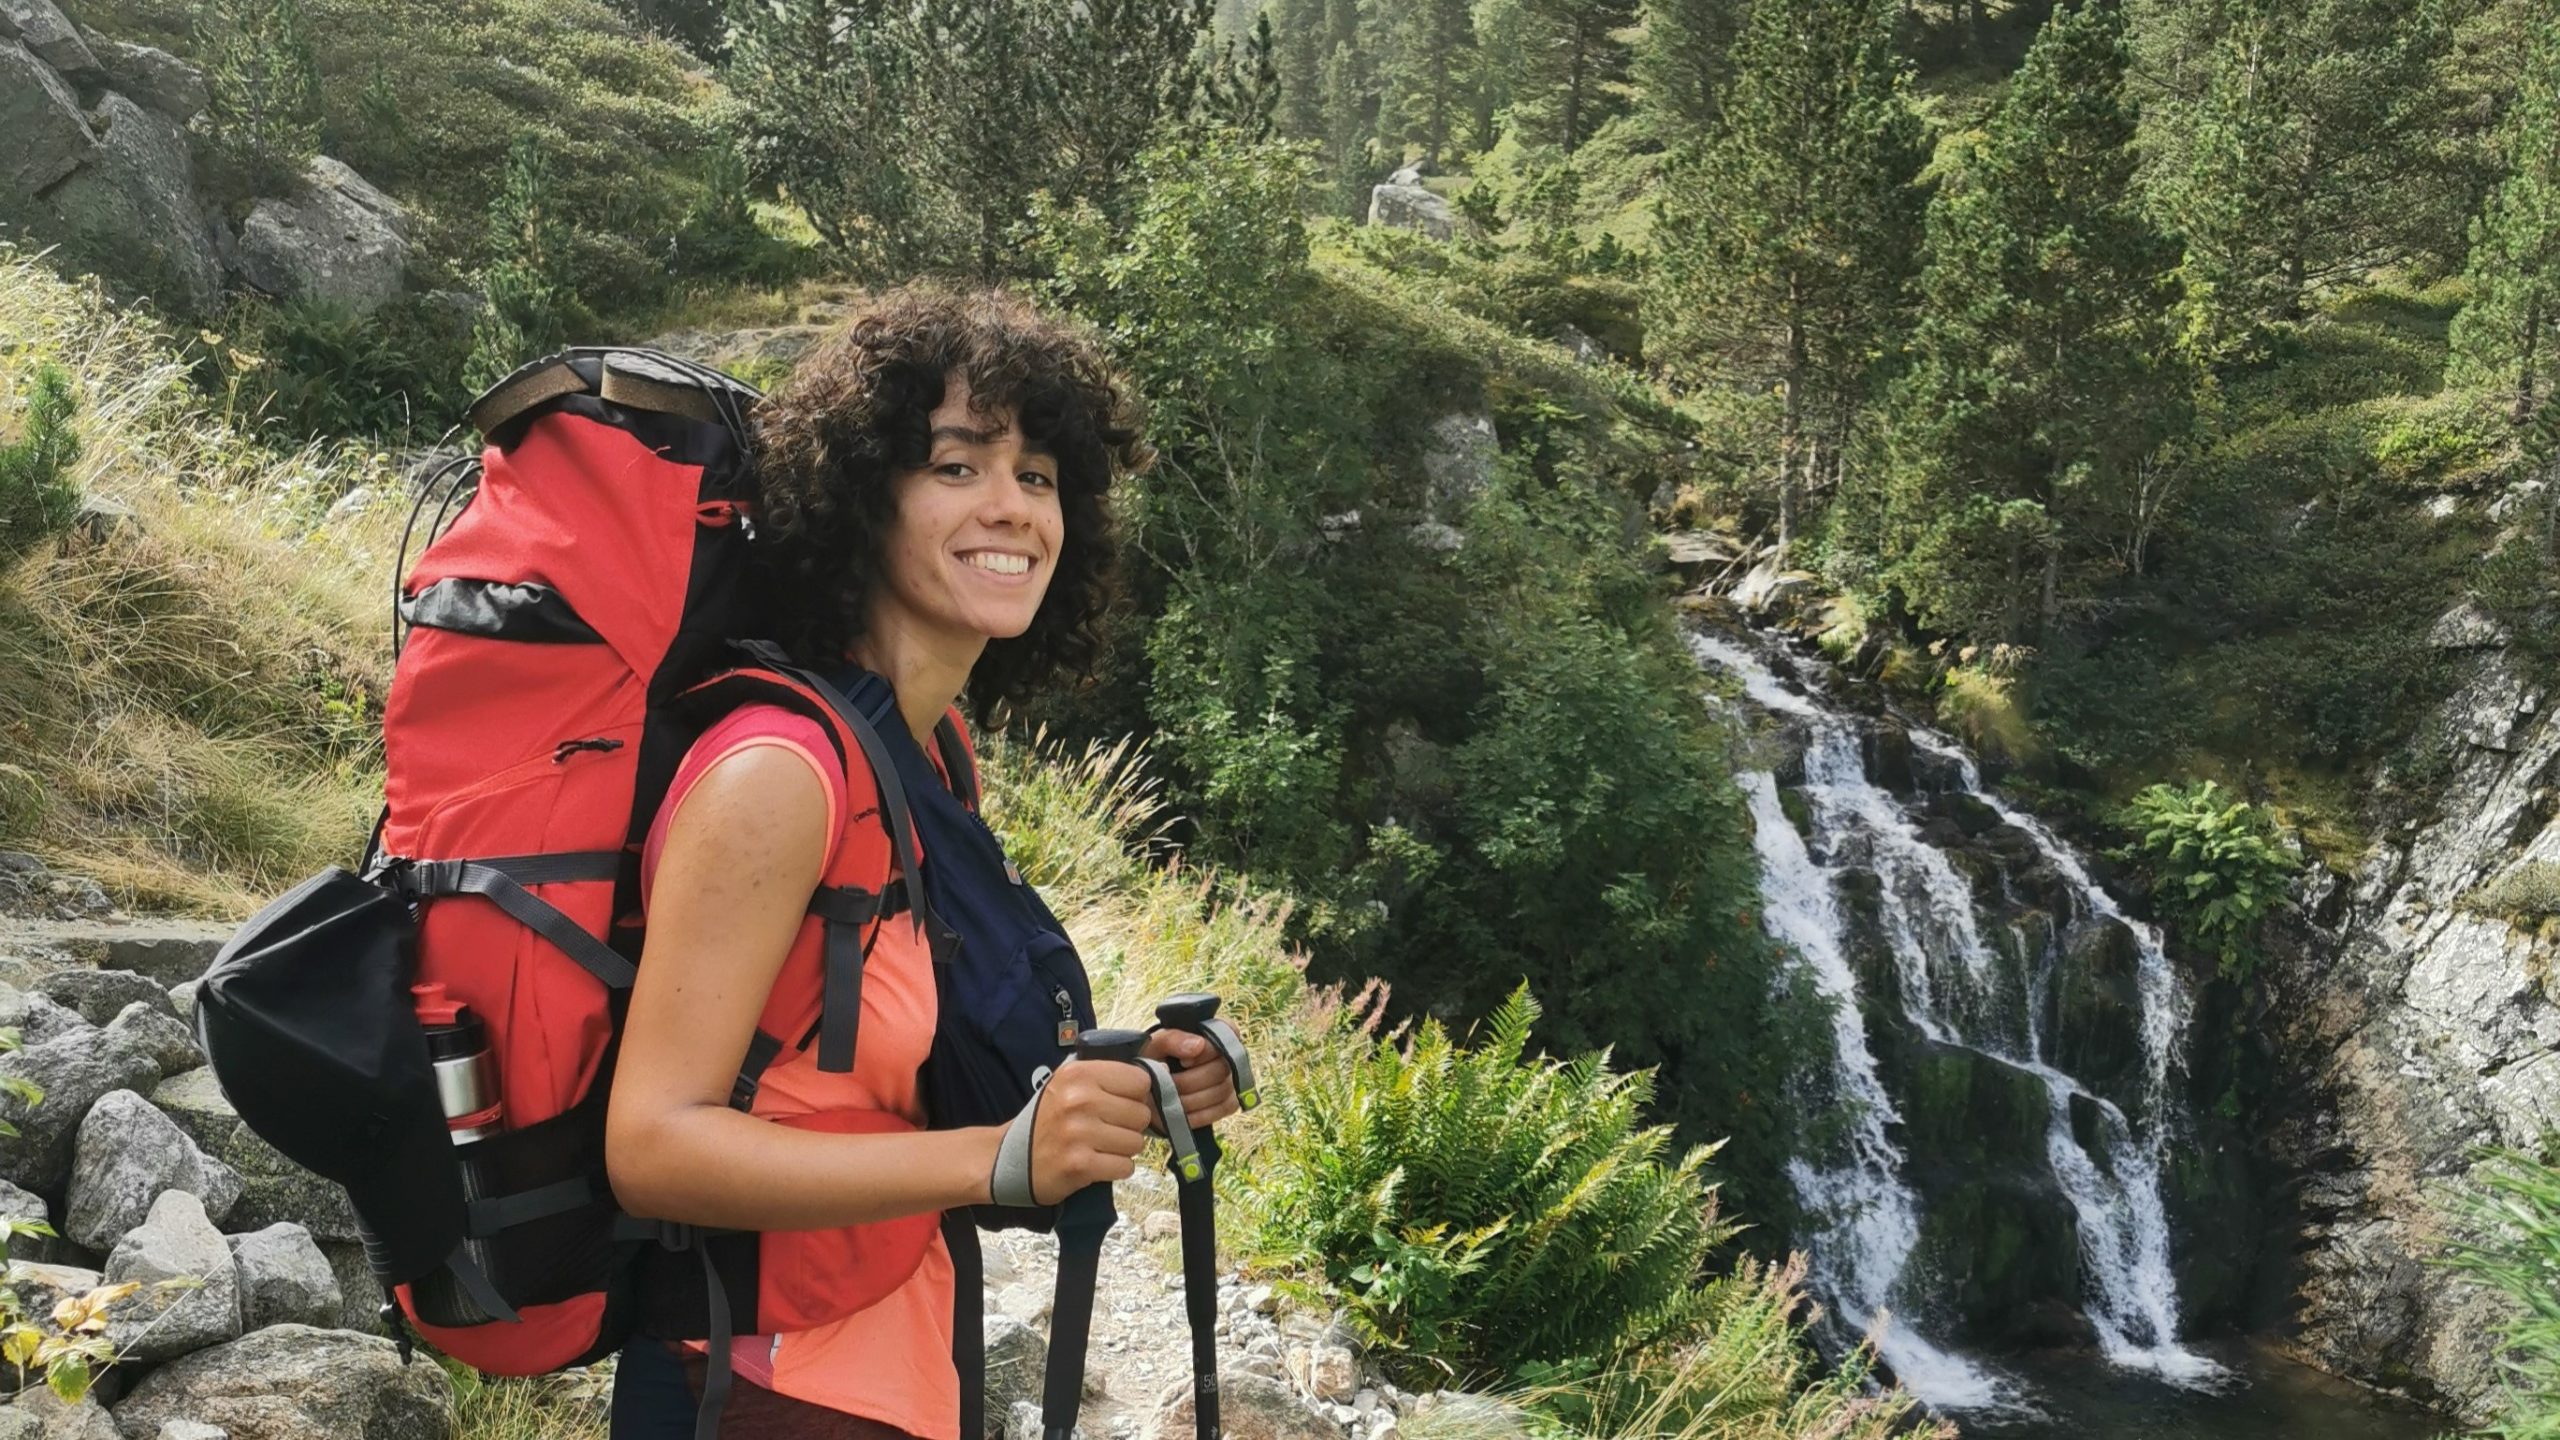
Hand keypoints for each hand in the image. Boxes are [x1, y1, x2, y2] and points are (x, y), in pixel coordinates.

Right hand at [1026, 1057, 1154, 1205]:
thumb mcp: (1069, 1084)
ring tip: (1099, 1147)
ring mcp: (1079, 1133)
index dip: (1136, 1095)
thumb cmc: (1049, 1119)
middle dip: (1130, 1126)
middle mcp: (1079, 1100)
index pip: (1139, 1080)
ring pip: (1136, 1143)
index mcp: (1079, 1074)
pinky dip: (1116, 1169)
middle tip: (1106, 1130)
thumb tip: (1155, 1077)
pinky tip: (1096, 1163)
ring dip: (1123, 1149)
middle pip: (1141, 1114)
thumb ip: (1106, 1076)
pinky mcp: (1080, 1164)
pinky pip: (1125, 1167)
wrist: (1009, 1158)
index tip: (1120, 1103)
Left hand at [1142, 1028, 1241, 1131]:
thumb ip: (1172, 1039)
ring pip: (1221, 1091)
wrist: (1146, 1091)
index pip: (1227, 1033)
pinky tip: (1181, 1112)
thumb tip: (1199, 1045)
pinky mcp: (1229, 1102)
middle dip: (1190, 1081)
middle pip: (1221, 1068)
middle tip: (1169, 1084)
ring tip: (1170, 1098)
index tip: (1183, 1062)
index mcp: (1211, 1032)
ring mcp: (1231, 1079)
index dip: (1206, 1051)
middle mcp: (1227, 1054)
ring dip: (1191, 1099)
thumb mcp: (1154, 1046)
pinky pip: (1222, 1109)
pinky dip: (1199, 1114)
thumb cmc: (1152, 1061)